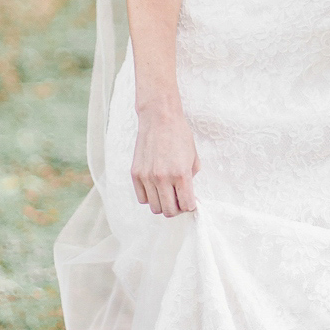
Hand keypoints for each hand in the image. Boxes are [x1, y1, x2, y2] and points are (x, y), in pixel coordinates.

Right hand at [131, 101, 199, 216]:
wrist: (159, 118)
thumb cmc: (179, 135)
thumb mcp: (193, 158)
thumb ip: (191, 179)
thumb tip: (188, 196)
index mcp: (181, 174)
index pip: (186, 206)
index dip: (190, 206)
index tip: (189, 201)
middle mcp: (162, 178)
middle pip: (169, 211)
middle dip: (176, 208)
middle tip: (178, 199)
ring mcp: (147, 177)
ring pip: (155, 207)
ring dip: (163, 203)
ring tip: (167, 193)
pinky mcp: (135, 174)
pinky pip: (142, 198)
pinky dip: (150, 197)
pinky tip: (155, 187)